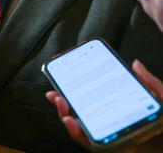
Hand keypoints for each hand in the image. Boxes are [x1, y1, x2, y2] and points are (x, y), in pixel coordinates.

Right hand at [46, 59, 162, 151]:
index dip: (80, 84)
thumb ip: (151, 84)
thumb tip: (135, 64)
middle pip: (82, 110)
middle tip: (55, 91)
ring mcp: (109, 135)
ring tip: (61, 102)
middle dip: (63, 100)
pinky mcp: (109, 148)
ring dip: (65, 113)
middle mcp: (112, 121)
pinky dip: (77, 132)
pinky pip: (88, 142)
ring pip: (80, 125)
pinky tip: (72, 122)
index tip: (67, 71)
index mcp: (122, 107)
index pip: (97, 95)